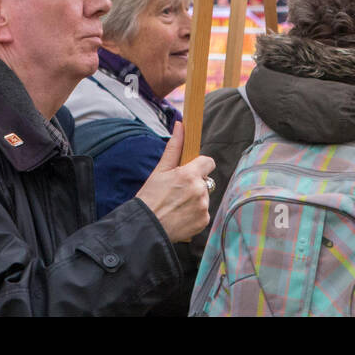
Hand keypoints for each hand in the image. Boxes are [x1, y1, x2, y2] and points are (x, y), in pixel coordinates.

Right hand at [134, 122, 214, 242]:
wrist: (145, 228)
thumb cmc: (149, 197)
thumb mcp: (160, 170)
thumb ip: (174, 147)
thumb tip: (181, 126)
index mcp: (190, 175)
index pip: (208, 162)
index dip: (199, 165)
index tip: (190, 170)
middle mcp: (200, 190)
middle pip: (205, 180)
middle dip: (194, 183)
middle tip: (176, 191)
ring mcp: (203, 207)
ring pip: (204, 196)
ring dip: (195, 199)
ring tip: (176, 205)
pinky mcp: (204, 221)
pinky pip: (203, 212)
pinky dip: (195, 213)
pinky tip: (180, 215)